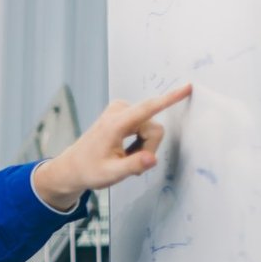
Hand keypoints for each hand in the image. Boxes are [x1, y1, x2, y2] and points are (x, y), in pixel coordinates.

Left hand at [32, 84, 192, 209]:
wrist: (72, 167)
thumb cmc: (89, 171)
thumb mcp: (111, 174)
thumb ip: (133, 166)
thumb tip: (152, 158)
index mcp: (115, 124)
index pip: (148, 108)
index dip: (170, 98)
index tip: (188, 87)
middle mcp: (118, 112)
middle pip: (154, 128)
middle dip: (148, 148)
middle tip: (130, 164)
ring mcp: (119, 110)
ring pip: (150, 128)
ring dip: (143, 146)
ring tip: (124, 157)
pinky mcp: (122, 112)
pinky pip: (144, 126)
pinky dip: (139, 141)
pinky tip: (124, 151)